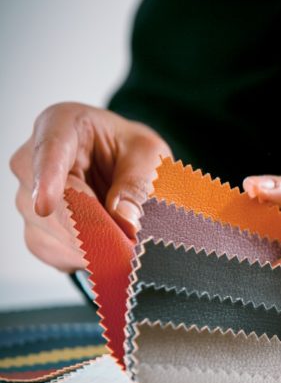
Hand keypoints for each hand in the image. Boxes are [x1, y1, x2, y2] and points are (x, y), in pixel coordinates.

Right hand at [10, 103, 170, 271]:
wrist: (124, 165)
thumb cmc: (131, 151)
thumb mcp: (149, 156)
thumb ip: (139, 184)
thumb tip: (124, 219)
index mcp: (61, 125)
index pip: (49, 150)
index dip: (46, 179)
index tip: (45, 204)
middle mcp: (33, 160)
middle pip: (49, 202)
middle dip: (89, 227)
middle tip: (127, 244)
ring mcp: (28, 197)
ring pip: (48, 232)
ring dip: (90, 246)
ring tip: (125, 245)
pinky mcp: (36, 228)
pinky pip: (53, 251)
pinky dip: (83, 257)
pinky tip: (106, 250)